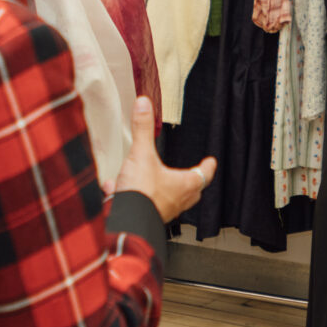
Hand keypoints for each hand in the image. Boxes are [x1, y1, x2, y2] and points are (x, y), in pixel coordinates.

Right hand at [113, 97, 213, 222]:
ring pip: (169, 200)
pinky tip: (115, 188)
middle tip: (192, 176)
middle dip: (191, 183)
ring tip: (151, 179)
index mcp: (184, 185)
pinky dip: (132, 196)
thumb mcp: (141, 154)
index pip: (203, 174)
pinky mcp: (146, 217)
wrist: (126, 222)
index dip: (208, 166)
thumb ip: (143, 129)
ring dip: (162, 190)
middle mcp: (177, 201)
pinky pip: (142, 204)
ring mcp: (162, 212)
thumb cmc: (141, 193)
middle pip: (191, 191)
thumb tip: (144, 105)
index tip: (211, 161)